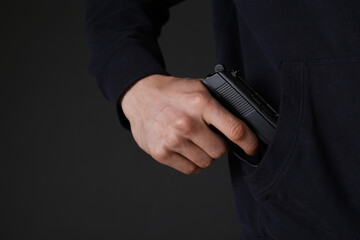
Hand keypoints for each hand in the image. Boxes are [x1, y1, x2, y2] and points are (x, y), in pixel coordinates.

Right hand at [120, 74, 258, 174]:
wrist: (140, 96)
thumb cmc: (171, 93)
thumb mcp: (198, 87)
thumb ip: (219, 102)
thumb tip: (243, 119)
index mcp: (200, 103)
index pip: (235, 130)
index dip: (249, 142)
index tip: (252, 147)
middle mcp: (186, 123)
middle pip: (220, 151)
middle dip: (220, 146)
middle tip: (210, 136)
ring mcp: (172, 139)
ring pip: (206, 162)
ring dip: (205, 155)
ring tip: (195, 141)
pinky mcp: (161, 152)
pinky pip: (190, 169)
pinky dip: (193, 162)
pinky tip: (186, 149)